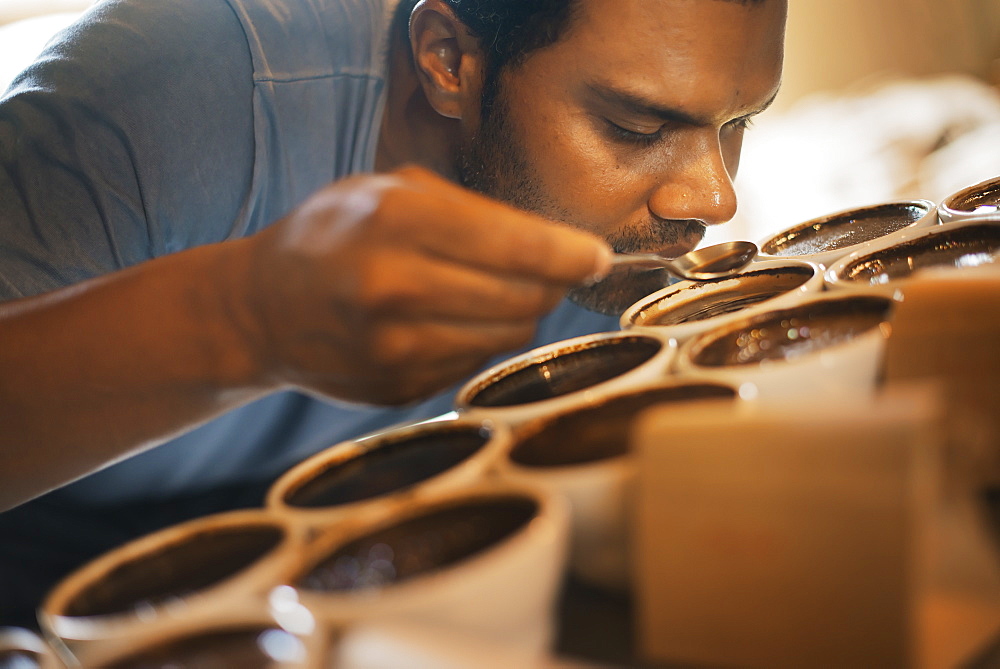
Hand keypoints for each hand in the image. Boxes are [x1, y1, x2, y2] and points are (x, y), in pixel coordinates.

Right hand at [238, 166, 610, 404]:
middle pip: (525, 298)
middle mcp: (395, 288)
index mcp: (396, 222)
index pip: (519, 245)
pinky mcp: (397, 388)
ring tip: (483, 292)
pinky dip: (476, 343)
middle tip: (546, 270)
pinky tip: (442, 322)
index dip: (571, 254)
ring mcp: (394, 348)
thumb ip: (473, 211)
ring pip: (507, 338)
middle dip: (548, 284)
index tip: (596, 257)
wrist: (260, 308)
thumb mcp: (390, 190)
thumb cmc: (332, 235)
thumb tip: (558, 247)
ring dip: (514, 315)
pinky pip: (474, 365)